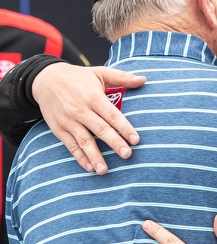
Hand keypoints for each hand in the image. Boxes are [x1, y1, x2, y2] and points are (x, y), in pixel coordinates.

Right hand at [31, 63, 145, 173]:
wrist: (45, 79)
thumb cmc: (78, 77)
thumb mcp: (99, 73)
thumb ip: (122, 77)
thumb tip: (144, 79)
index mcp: (93, 97)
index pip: (112, 114)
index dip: (124, 127)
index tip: (136, 140)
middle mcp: (80, 110)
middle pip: (100, 129)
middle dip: (114, 143)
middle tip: (127, 155)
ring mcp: (69, 121)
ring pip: (84, 141)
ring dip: (95, 156)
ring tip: (104, 170)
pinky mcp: (59, 129)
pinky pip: (71, 145)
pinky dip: (80, 157)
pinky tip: (90, 167)